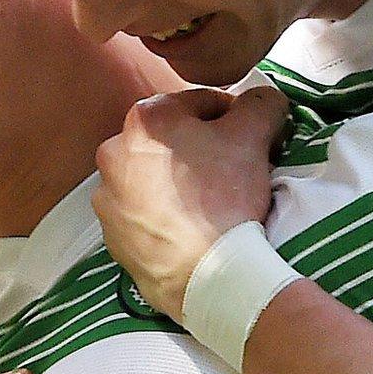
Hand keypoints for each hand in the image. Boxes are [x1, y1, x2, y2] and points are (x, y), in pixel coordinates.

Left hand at [93, 86, 288, 318]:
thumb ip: (260, 103)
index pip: (200, 103)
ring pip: (154, 178)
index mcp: (145, 118)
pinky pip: (145, 215)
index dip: (233, 118)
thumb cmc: (225, 197)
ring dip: (179, 183)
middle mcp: (114, 152)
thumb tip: (264, 98)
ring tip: (211, 204)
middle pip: (173, 141)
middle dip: (202, 150)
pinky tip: (191, 228)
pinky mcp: (112, 237)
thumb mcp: (254, 135)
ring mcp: (108, 198)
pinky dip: (165, 217)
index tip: (251, 139)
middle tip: (233, 172)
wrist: (207, 275)